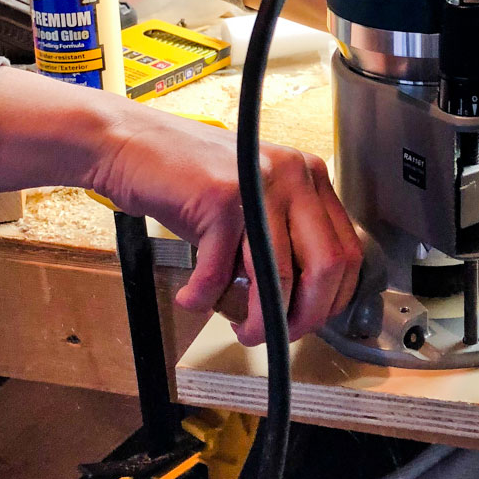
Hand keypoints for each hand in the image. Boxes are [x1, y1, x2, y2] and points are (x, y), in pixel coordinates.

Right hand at [91, 105, 361, 345]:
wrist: (130, 144)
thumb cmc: (189, 179)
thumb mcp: (253, 205)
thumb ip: (283, 241)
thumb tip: (303, 303)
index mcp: (310, 178)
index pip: (348, 251)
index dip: (334, 298)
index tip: (311, 319)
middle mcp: (294, 175)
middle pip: (327, 267)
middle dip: (306, 316)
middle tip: (281, 334)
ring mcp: (259, 184)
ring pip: (278, 275)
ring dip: (259, 319)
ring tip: (243, 331)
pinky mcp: (219, 196)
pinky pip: (220, 270)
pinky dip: (205, 296)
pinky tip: (193, 299)